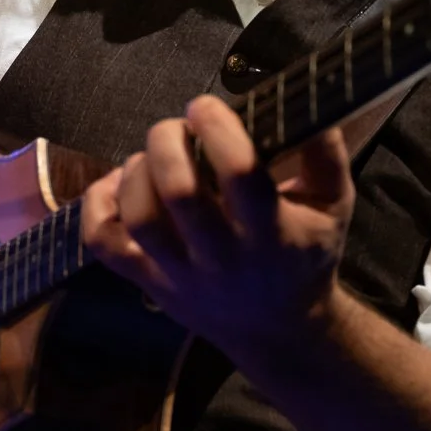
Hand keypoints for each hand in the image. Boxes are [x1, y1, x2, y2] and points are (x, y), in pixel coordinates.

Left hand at [80, 94, 353, 362]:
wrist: (279, 331)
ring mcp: (179, 273)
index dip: (217, 129)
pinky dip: (97, 206)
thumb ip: (326, 153)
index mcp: (272, 232)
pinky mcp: (147, 281)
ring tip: (152, 158)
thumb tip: (305, 99)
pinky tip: (116, 184)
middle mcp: (223, 256)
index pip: (240, 173)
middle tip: (176, 129)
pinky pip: (103, 244)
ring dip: (135, 172)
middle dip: (167, 143)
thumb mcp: (333, 206)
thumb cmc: (304, 255)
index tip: (205, 107)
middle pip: (178, 191)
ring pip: (139, 217)